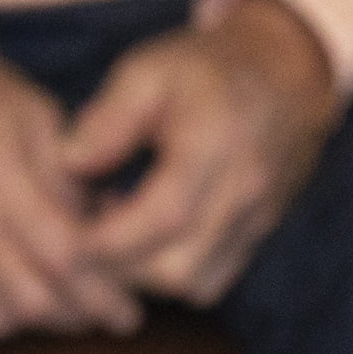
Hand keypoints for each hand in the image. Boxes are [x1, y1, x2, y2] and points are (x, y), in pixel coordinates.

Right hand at [0, 11, 134, 338]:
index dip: (104, 290)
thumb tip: (104, 229)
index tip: (129, 307)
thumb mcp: (32, 111)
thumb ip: (70, 174)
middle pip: (30, 300)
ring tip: (66, 303)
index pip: (62, 255)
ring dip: (37, 320)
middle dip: (78, 314)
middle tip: (108, 311)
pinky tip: (14, 295)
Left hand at [61, 0, 350, 307]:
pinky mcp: (258, 234)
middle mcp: (244, 190)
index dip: (107, 238)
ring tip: (120, 230)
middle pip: (177, 269)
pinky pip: (212, 280)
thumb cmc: (204, 69)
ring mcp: (257, 217)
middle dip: (120, 265)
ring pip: (194, 285)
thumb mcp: (148, 71)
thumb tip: (69, 165)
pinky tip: (151, 237)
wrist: (283, 72)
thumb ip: (107, 118)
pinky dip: (174, 274)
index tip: (70, 227)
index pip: (162, 217)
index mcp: (215, 144)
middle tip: (90, 229)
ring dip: (146, 274)